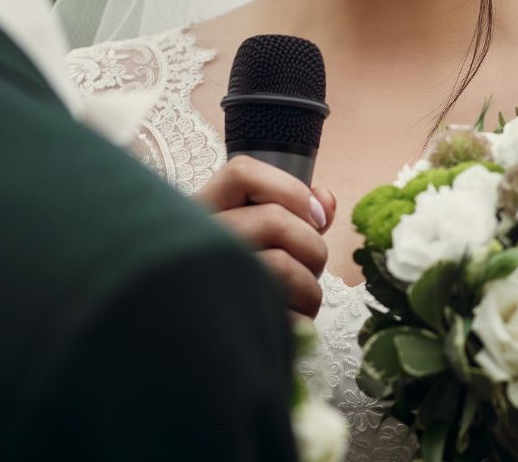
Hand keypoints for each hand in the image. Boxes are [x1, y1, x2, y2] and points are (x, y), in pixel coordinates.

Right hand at [196, 156, 336, 317]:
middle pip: (275, 220)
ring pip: (283, 265)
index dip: (290, 189)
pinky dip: (300, 323)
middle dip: (312, 247)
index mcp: (201, 211)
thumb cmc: (233, 283)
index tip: (315, 217)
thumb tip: (325, 201)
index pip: (242, 173)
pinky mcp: (219, 329)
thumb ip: (292, 211)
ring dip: (310, 289)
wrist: (193, 344)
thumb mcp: (252, 236)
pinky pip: (284, 316)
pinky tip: (289, 327)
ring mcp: (205, 283)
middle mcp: (197, 240)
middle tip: (311, 269)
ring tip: (301, 301)